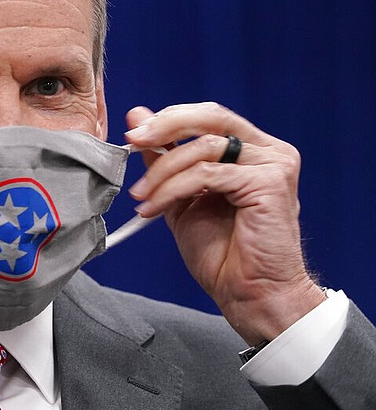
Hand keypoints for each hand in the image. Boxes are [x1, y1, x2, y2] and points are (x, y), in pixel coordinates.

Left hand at [124, 102, 325, 343]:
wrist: (249, 293)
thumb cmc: (222, 253)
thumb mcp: (181, 195)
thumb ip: (164, 155)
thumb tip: (137, 116)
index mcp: (252, 150)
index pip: (208, 116)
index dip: (169, 120)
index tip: (134, 134)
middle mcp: (268, 151)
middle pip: (211, 117)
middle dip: (165, 127)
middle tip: (134, 141)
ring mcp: (274, 164)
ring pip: (204, 148)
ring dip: (162, 171)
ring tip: (142, 197)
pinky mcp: (270, 182)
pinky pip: (208, 174)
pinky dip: (173, 189)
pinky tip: (155, 208)